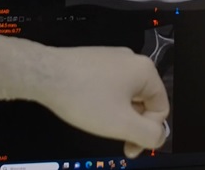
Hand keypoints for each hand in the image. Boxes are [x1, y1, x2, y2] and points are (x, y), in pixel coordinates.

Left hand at [31, 46, 169, 158]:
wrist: (44, 74)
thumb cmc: (80, 94)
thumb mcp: (122, 124)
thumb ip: (149, 135)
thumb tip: (159, 136)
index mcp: (145, 71)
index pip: (161, 109)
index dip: (148, 133)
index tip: (130, 146)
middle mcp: (130, 60)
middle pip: (143, 102)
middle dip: (130, 122)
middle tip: (113, 135)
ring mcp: (111, 59)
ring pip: (125, 96)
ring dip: (115, 114)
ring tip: (96, 119)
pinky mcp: (95, 62)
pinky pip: (108, 87)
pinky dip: (102, 102)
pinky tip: (87, 107)